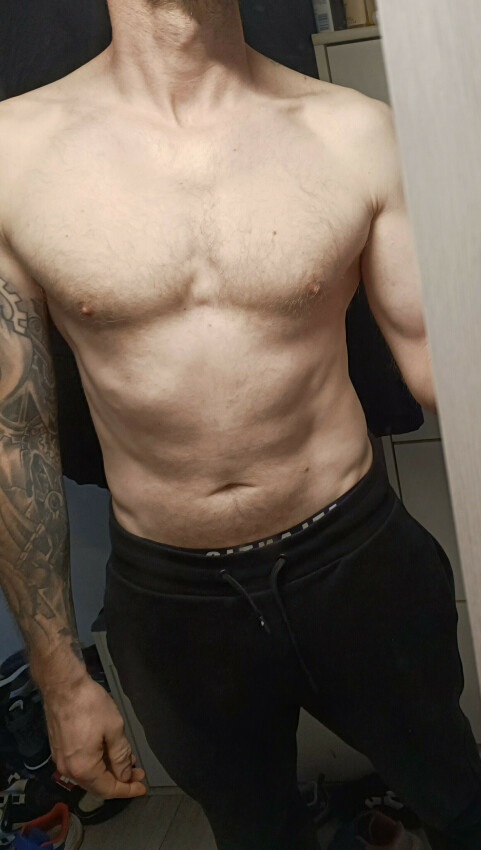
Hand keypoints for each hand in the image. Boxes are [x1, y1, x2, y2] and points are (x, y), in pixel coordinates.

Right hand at [43, 675, 146, 798]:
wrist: (63, 685)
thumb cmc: (90, 705)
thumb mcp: (113, 729)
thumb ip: (120, 756)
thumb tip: (124, 776)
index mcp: (83, 769)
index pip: (108, 789)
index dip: (127, 790)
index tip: (142, 788)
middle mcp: (69, 770)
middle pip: (97, 784)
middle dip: (119, 780)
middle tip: (137, 772)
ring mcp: (61, 760)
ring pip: (88, 774)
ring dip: (108, 769)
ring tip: (127, 759)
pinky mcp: (58, 748)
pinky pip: (80, 764)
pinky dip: (96, 762)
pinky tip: (109, 752)